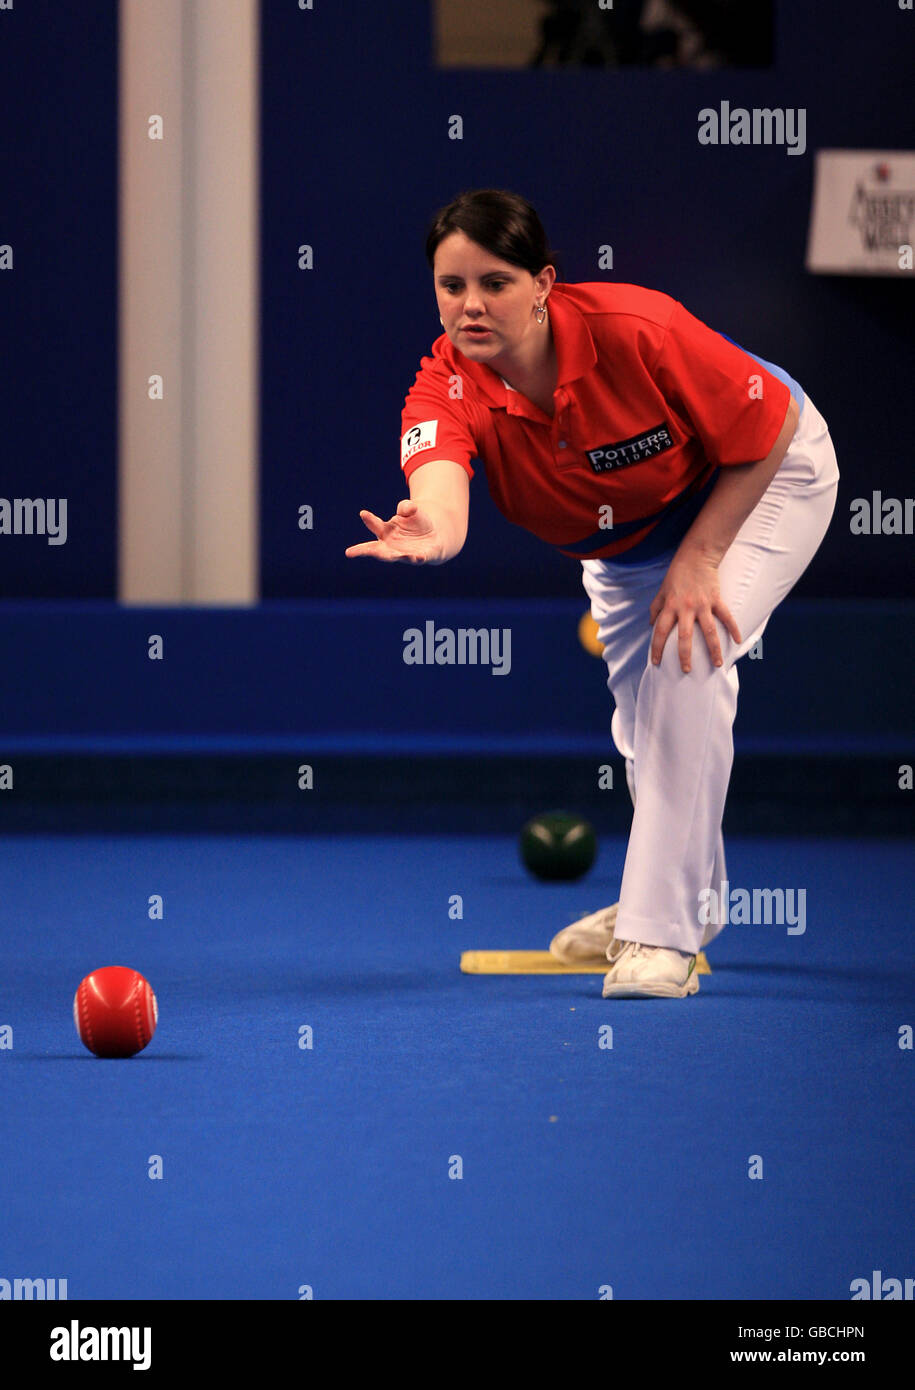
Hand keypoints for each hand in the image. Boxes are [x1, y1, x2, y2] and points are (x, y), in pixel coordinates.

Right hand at [344, 499, 445, 563]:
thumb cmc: (416, 522)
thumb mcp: (410, 510)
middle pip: (375, 550)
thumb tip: (409, 508)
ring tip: (391, 555)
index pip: (375, 526)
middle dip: (364, 551)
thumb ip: (406, 506)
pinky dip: (416, 558)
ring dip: (392, 556)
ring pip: (394, 556)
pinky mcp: (420, 557)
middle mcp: (391, 545)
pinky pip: (416, 559)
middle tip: (350, 552)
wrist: (434, 537)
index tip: (363, 513)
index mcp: (385, 531)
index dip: (369, 520)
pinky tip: (417, 556)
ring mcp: (404, 553)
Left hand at [648, 550, 740, 671]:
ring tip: (717, 664)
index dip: (657, 648)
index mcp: (670, 607)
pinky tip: (738, 641)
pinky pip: (726, 616)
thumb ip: (655, 608)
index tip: (656, 662)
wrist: (696, 557)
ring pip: (709, 631)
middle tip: (686, 670)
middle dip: (685, 655)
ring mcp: (702, 605)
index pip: (660, 632)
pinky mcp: (716, 599)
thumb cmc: (676, 575)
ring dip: (714, 649)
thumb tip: (650, 624)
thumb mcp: (661, 591)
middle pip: (684, 637)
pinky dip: (733, 628)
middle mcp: (685, 608)